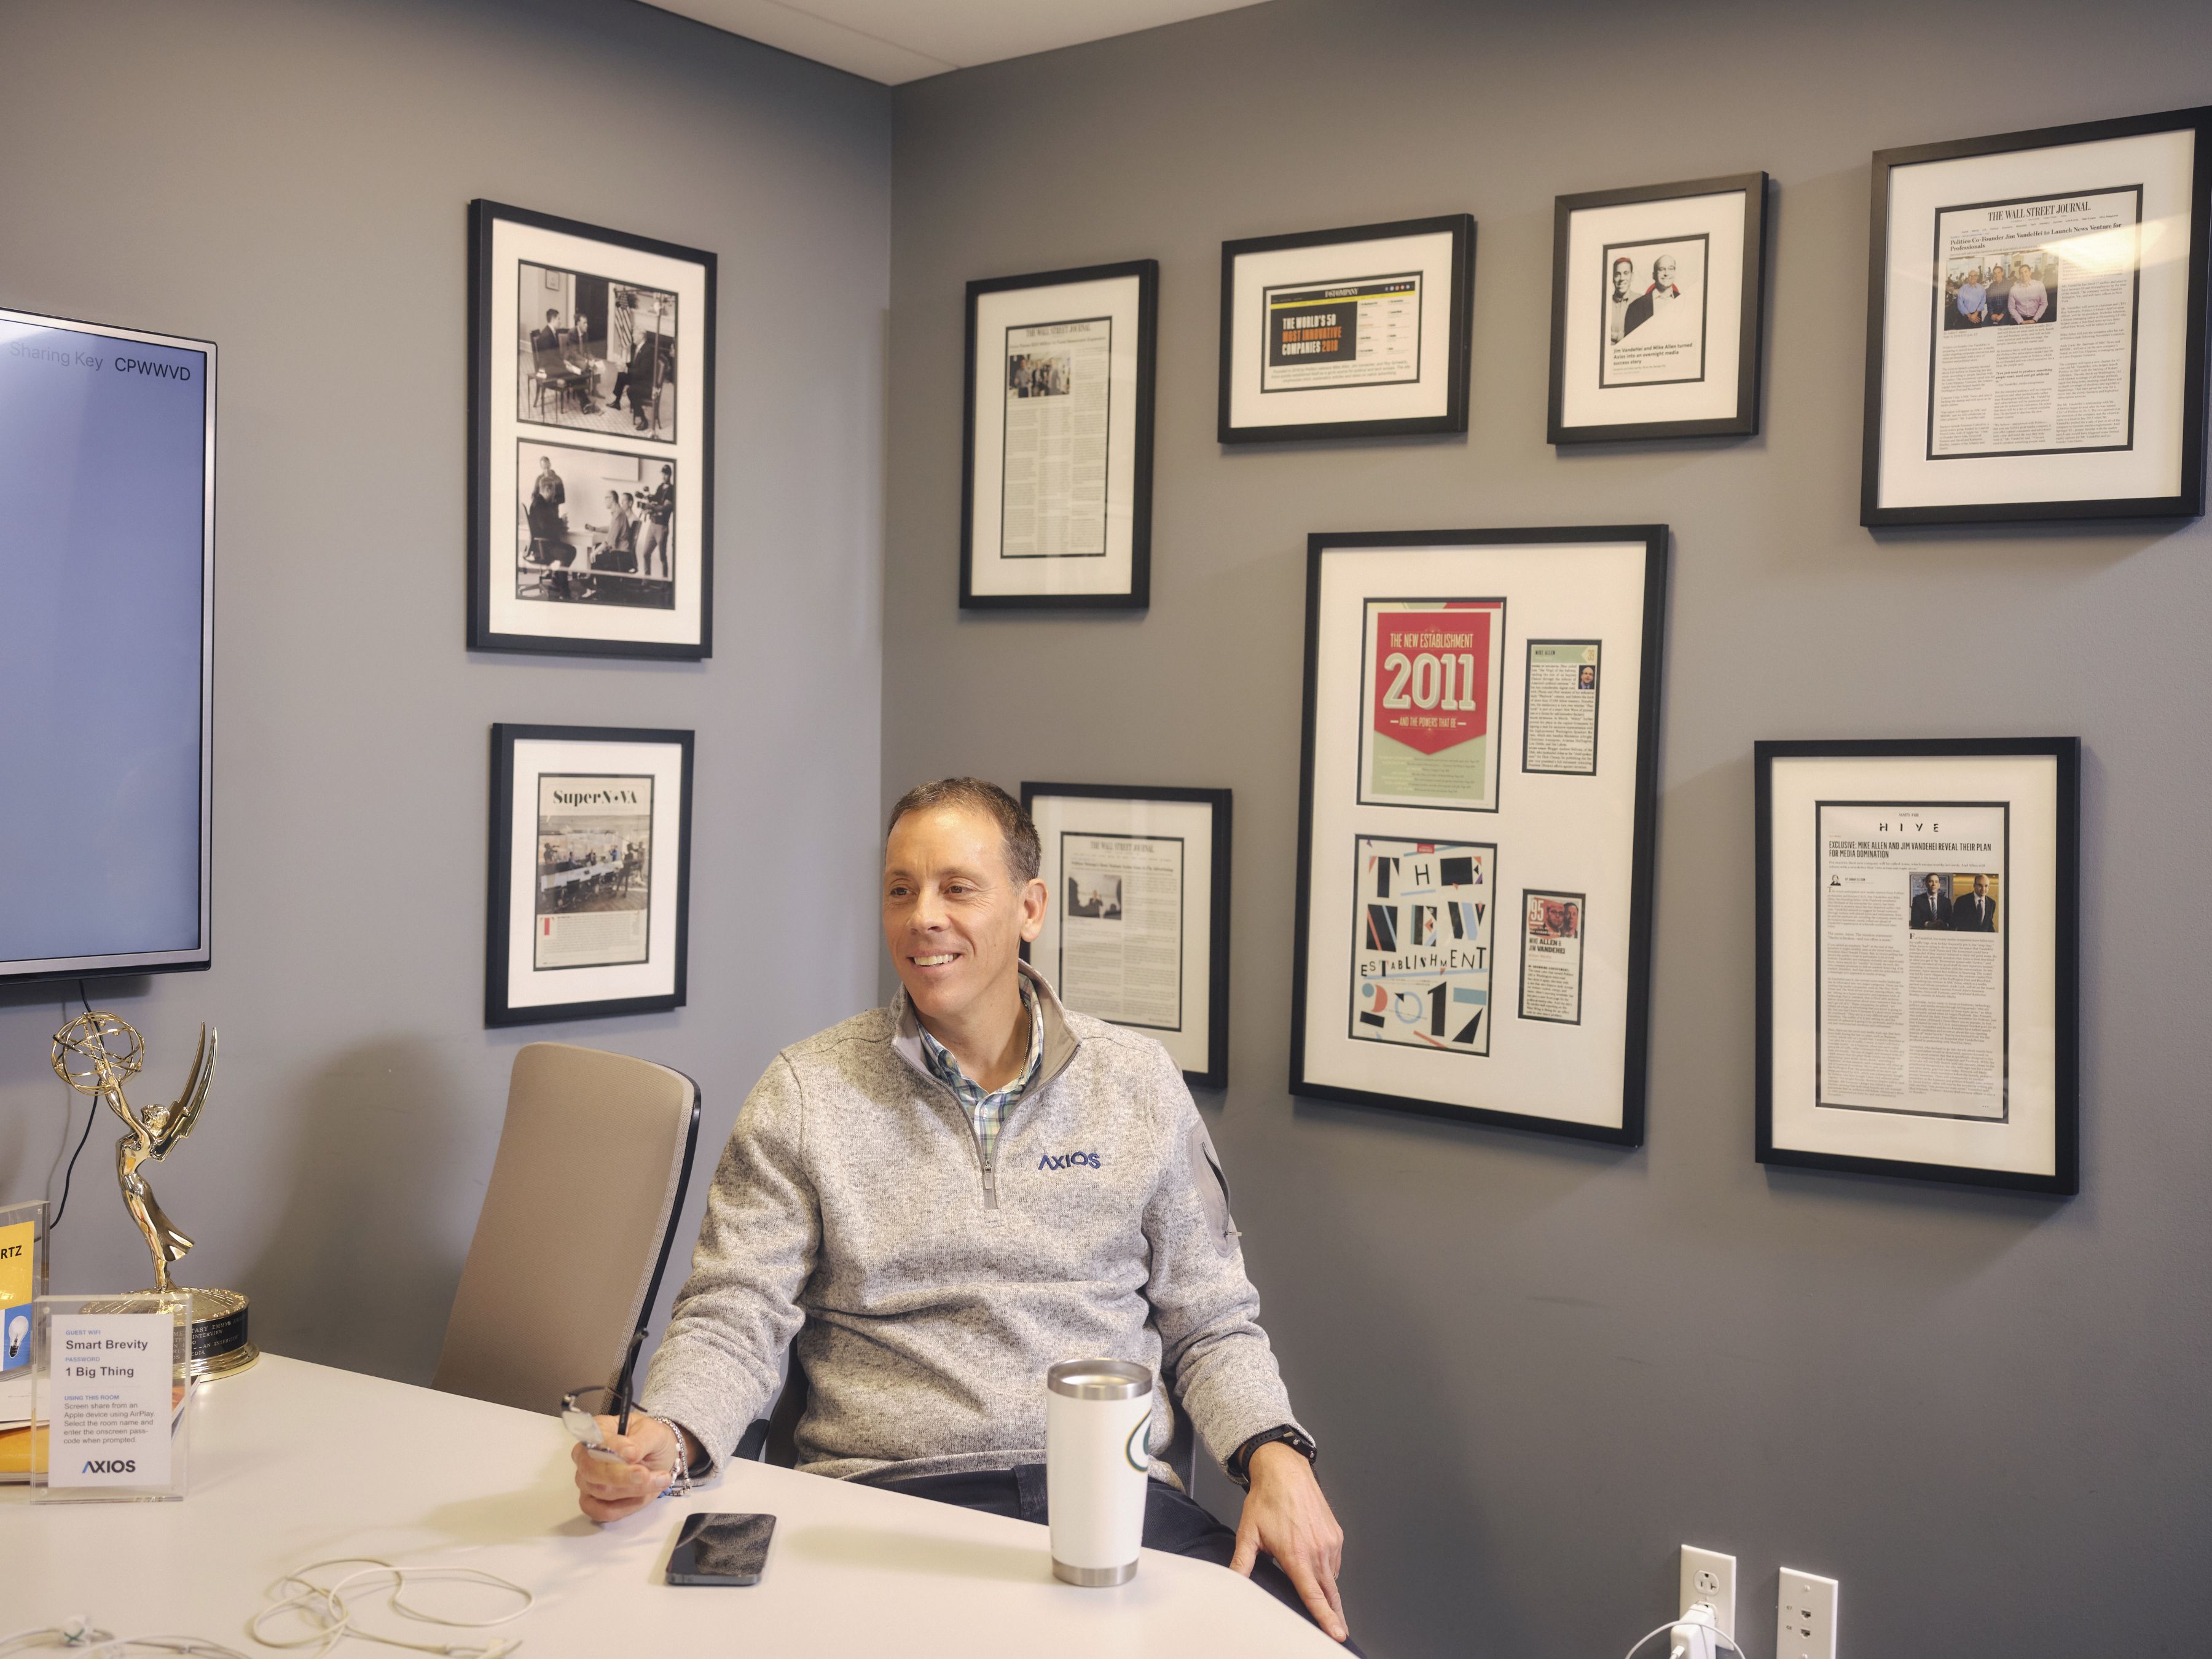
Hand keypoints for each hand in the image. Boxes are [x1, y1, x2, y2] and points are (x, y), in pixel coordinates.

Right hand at [571, 1414, 681, 1523]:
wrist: (658, 1459)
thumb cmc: (652, 1441)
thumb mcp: (654, 1433)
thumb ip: (641, 1441)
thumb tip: (628, 1452)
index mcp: (598, 1430)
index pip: (594, 1442)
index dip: (611, 1449)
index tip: (632, 1453)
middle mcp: (586, 1456)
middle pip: (592, 1471)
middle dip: (622, 1476)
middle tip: (646, 1474)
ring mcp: (586, 1481)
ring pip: (602, 1492)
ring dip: (634, 1490)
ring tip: (660, 1479)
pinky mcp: (592, 1502)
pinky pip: (603, 1511)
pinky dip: (626, 1507)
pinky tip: (643, 1496)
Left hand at [1230, 1441, 1347, 1642]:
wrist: (1285, 1470)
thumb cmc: (1267, 1499)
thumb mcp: (1248, 1532)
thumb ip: (1242, 1562)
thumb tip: (1233, 1582)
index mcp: (1296, 1554)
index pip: (1313, 1594)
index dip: (1325, 1617)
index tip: (1336, 1633)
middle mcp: (1317, 1550)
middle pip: (1330, 1593)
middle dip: (1335, 1615)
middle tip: (1337, 1633)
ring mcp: (1329, 1542)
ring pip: (1332, 1578)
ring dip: (1328, 1591)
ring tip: (1322, 1601)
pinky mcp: (1336, 1535)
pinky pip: (1334, 1562)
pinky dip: (1328, 1570)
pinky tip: (1316, 1568)